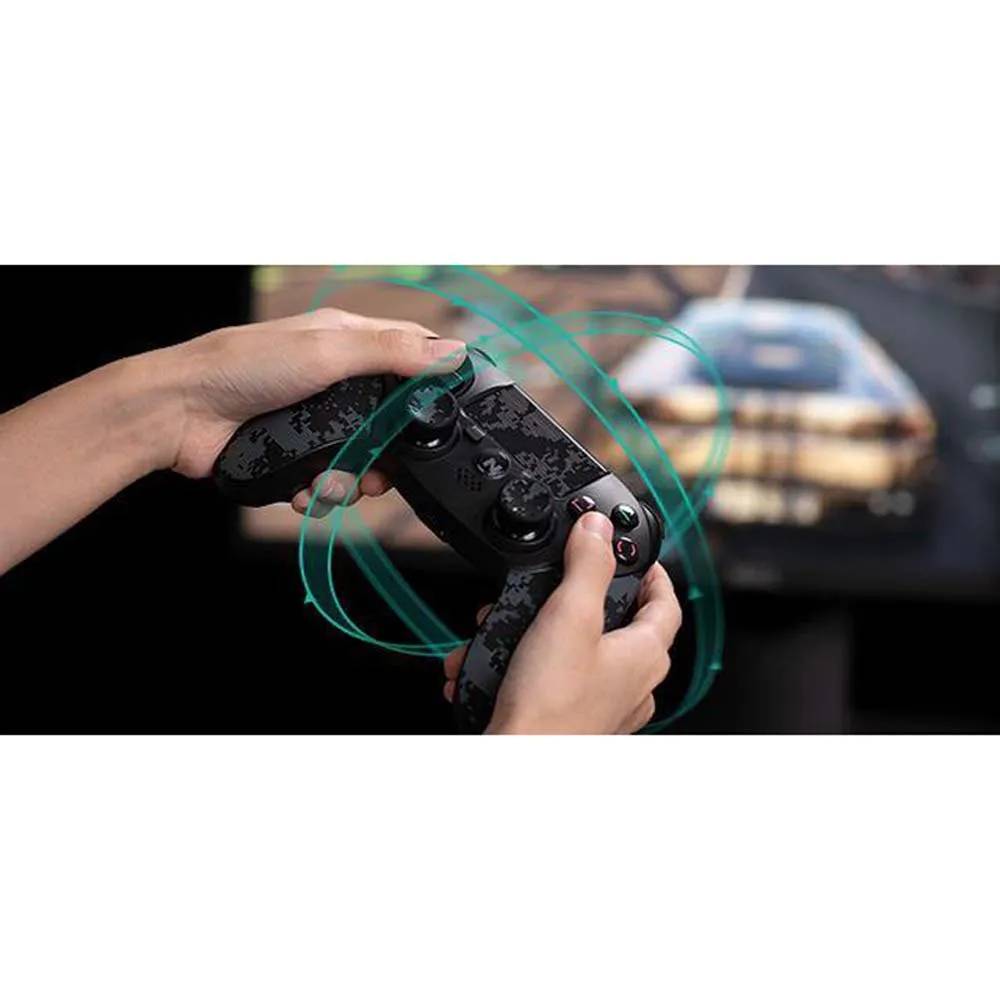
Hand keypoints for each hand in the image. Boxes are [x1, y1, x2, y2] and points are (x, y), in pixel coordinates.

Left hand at [160, 307, 466, 509]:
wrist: (178, 415)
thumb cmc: (240, 366)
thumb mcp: (326, 352)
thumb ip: (390, 353)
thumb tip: (449, 350)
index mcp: (346, 342)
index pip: (410, 352)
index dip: (435, 378)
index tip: (449, 408)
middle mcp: (335, 380)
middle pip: (391, 420)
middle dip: (390, 452)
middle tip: (382, 468)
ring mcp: (315, 420)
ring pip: (362, 457)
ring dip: (352, 479)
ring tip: (329, 483)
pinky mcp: (296, 454)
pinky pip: (328, 479)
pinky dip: (321, 491)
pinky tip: (305, 490)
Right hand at [443, 512, 681, 733]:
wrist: (518, 763)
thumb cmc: (552, 705)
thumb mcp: (569, 616)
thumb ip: (587, 565)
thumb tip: (597, 528)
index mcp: (645, 655)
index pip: (666, 602)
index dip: (654, 572)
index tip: (637, 555)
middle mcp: (633, 684)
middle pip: (616, 624)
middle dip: (574, 600)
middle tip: (555, 585)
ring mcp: (604, 706)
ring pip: (576, 652)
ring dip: (538, 634)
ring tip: (506, 628)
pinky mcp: (573, 720)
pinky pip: (552, 680)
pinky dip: (525, 666)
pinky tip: (495, 664)